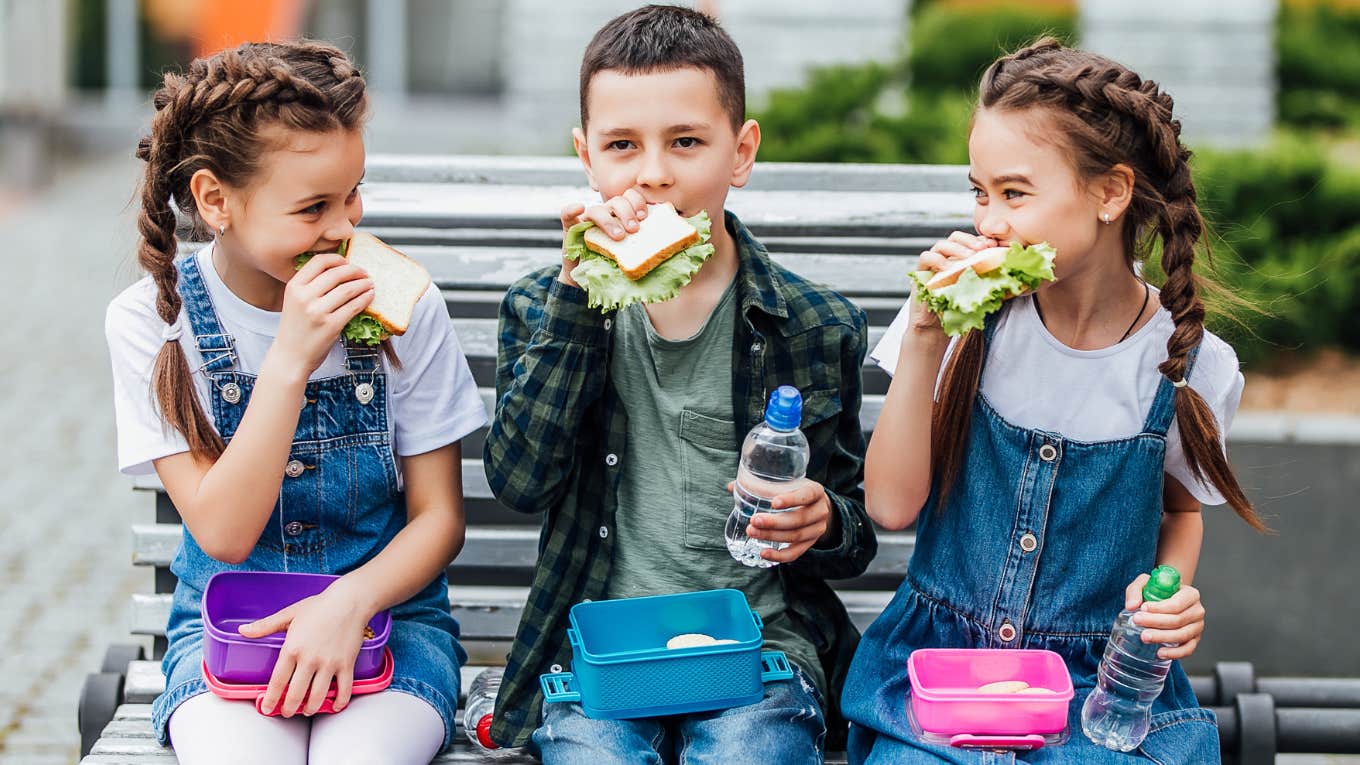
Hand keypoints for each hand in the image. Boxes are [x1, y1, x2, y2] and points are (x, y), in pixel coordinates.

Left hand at [238, 585, 371, 715]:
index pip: (277, 681)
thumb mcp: (288, 614)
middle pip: (296, 694)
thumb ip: (265, 626)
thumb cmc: (319, 606)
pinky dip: (339, 702)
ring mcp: (329, 663)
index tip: (267, 708)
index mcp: (292, 648)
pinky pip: (344, 689)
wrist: (350, 601)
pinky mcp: (346, 664)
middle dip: (289, 709)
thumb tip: (242, 630)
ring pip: (318, 696)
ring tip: (307, 711)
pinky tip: (335, 706)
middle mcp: (310, 659)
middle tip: (287, 712)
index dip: (271, 699)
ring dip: (310, 709)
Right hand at [274, 254, 372, 376]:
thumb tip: (339, 272)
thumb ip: (310, 287)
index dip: (337, 259)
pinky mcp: (331, 325)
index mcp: (294, 287)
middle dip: (355, 270)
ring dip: (363, 284)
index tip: (348, 262)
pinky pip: (354, 306)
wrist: (290, 357)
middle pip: (336, 273)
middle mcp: (304, 296)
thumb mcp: (294, 302)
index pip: (319, 262)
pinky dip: (365, 299)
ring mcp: (318, 311)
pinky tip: (369, 296)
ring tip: (370, 284)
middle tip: (364, 273)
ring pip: (348, 289)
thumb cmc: (295, 330)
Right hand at [558, 188, 650, 285]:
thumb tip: (669, 245)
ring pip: (597, 209)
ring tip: (618, 236)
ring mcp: (587, 221)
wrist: (588, 277)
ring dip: (609, 220)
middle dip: (627, 213)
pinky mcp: (571, 228)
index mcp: (621, 215)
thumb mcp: (631, 252)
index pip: (630, 198)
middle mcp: (605, 214)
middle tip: (634, 230)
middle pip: (616, 202)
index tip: (645, 216)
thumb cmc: (613, 263)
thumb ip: (645, 244)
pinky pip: (567, 215)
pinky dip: (571, 210)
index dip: (639, 202)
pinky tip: (578, 208)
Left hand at [730, 479, 833, 563]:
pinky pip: (796, 553)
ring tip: (752, 532)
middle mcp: (820, 510)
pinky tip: (763, 553)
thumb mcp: (787, 484)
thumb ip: (762, 484)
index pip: (807, 495)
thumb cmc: (795, 492)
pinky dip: (779, 555)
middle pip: (799, 519)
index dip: (792, 499)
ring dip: (772, 536)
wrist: (816, 507)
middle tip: (754, 521)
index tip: (774, 502)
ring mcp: (817, 529)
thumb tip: (731, 486)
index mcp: (815, 491)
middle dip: (775, 522)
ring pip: (796, 536)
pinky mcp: (810, 544)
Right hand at [907, 231, 998, 333]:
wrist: (935, 326)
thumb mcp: (978, 295)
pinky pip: (926, 257)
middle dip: (970, 241)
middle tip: (982, 248)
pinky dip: (936, 259)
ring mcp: (932, 263)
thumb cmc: (956, 310)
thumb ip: (992, 285)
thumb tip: (1018, 282)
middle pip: (955, 237)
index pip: (969, 241)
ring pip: (941, 244)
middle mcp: (945, 258)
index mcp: (960, 259)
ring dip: (956, 248)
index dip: (981, 240)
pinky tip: (948, 267)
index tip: (993, 246)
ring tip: (968, 256)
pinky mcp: (920, 271)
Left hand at [1124, 574, 1205, 659]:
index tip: (1143, 608)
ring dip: (1162, 637)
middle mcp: (1197, 611)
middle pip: (1178, 620)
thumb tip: (1131, 606)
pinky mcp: (1194, 640)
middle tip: (1137, 621)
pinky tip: (1160, 653)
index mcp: (1190, 594)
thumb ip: (1136, 590)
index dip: (1159, 608)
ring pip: (1182, 635)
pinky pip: (1188, 649)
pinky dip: (1175, 653)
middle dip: (1156, 622)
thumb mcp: (1145, 583)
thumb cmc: (1157, 591)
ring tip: (1144, 637)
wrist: (1166, 599)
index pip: (1177, 603)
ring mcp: (1197, 627)